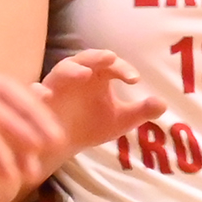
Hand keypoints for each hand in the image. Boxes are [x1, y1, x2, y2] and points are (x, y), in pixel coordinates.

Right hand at [40, 49, 164, 155]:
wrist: (64, 144)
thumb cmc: (91, 125)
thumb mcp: (120, 120)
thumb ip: (141, 111)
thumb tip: (164, 104)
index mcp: (96, 75)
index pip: (111, 65)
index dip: (122, 69)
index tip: (135, 81)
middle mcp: (76, 75)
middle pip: (86, 59)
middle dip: (97, 58)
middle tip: (110, 58)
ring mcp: (56, 85)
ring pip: (62, 70)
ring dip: (72, 70)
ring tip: (84, 74)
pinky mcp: (41, 100)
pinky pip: (38, 93)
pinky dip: (39, 93)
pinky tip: (45, 97)